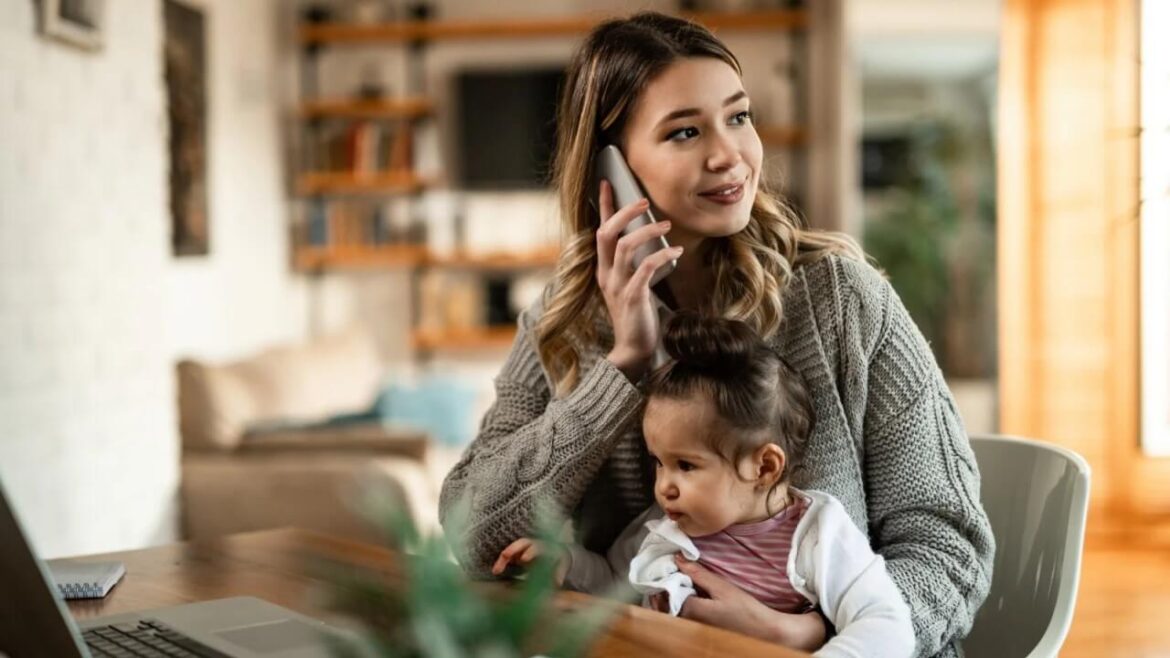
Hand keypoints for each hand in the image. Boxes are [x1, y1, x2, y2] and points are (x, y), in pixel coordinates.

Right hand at [492, 538, 567, 585]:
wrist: (557, 553)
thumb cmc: (560, 559)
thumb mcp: (562, 565)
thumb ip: (559, 574)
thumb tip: (557, 583)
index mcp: (544, 547)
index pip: (536, 547)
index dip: (530, 552)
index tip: (524, 559)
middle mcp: (533, 545)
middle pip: (521, 543)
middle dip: (512, 549)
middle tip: (505, 556)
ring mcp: (524, 549)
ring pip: (511, 550)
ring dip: (503, 559)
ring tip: (496, 571)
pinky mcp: (517, 554)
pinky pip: (507, 556)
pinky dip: (501, 563)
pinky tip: (496, 572)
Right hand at [595, 179, 683, 380]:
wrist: (634, 350)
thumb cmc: (638, 316)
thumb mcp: (632, 286)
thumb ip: (635, 265)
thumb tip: (650, 240)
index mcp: (604, 270)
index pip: (600, 231)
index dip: (603, 206)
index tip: (607, 183)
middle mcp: (606, 275)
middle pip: (606, 234)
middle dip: (624, 213)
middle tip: (643, 201)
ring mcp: (617, 286)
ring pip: (625, 247)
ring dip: (647, 231)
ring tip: (666, 225)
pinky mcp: (632, 297)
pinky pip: (644, 269)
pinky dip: (661, 256)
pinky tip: (676, 251)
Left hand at [674, 556, 826, 651]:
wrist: (763, 631)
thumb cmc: (745, 609)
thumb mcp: (722, 587)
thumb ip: (698, 574)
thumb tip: (678, 559)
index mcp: (691, 611)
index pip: (666, 591)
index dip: (665, 576)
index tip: (669, 564)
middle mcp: (687, 623)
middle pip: (665, 603)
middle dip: (664, 587)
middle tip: (671, 570)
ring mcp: (692, 629)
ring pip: (671, 610)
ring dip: (670, 595)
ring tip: (680, 580)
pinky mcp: (698, 630)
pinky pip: (680, 616)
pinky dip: (679, 604)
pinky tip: (689, 594)